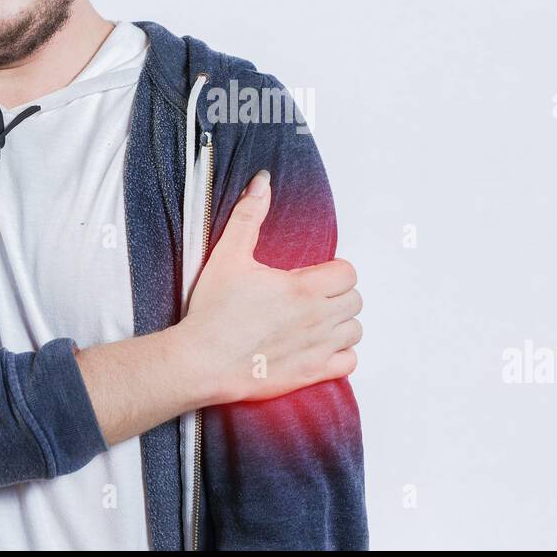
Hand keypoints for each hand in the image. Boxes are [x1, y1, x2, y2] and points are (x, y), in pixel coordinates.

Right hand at [176, 169, 362, 403]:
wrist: (201, 361)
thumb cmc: (213, 312)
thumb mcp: (228, 256)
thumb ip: (249, 216)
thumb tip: (262, 183)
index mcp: (303, 287)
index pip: (348, 273)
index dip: (335, 270)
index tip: (315, 274)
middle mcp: (317, 318)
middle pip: (355, 301)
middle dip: (339, 295)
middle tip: (313, 295)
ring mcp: (317, 348)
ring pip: (355, 331)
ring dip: (341, 323)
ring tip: (317, 319)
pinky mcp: (311, 374)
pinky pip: (350, 362)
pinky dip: (341, 354)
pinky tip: (319, 346)